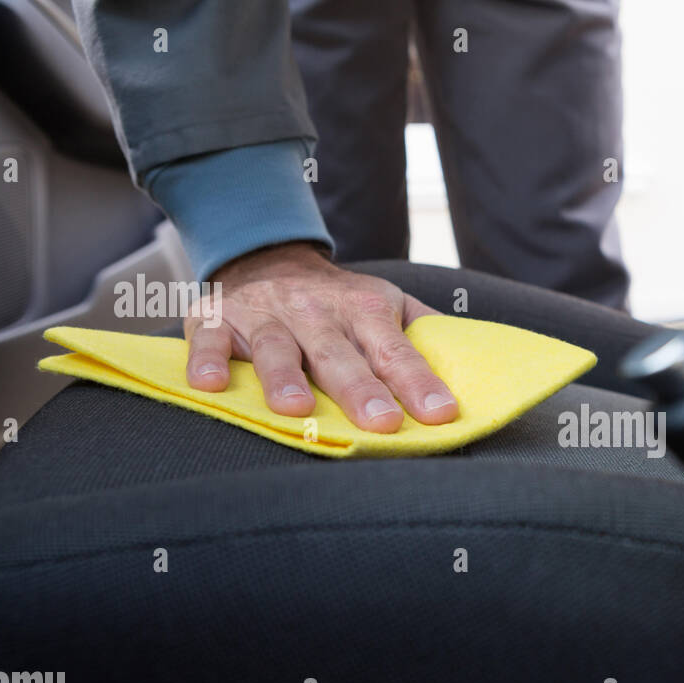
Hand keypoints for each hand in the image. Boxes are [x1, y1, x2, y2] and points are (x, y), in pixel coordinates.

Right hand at [183, 242, 457, 431]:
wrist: (266, 257)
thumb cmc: (338, 302)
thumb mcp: (388, 304)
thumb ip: (426, 334)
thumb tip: (478, 369)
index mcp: (365, 310)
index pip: (397, 352)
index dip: (419, 383)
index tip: (441, 414)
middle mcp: (316, 313)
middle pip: (340, 355)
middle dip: (360, 390)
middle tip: (381, 424)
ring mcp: (264, 315)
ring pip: (275, 347)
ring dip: (283, 378)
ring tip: (295, 411)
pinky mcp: (214, 318)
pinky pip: (206, 340)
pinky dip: (205, 360)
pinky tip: (210, 386)